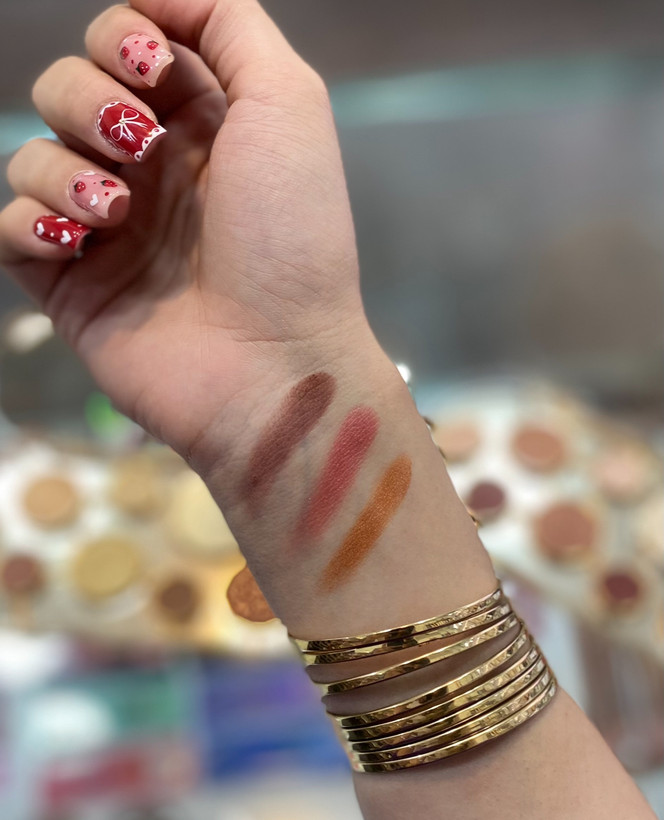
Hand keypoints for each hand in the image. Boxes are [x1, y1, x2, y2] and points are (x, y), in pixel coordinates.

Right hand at [0, 0, 365, 462]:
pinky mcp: (74, 287)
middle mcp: (151, 174)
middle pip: (66, 90)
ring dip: (62, 168)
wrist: (275, 362)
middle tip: (136, 145)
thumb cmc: (293, 237)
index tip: (150, 70)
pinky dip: (33, 222)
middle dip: (88, 100)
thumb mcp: (288, 103)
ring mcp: (110, 231)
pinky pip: (12, 229)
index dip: (121, 39)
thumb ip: (229, 23)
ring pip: (31, 155)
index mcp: (202, 127)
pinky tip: (80, 242)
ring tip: (117, 212)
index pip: (126, 46)